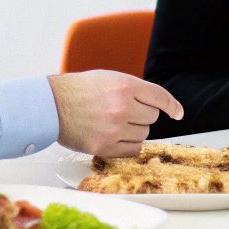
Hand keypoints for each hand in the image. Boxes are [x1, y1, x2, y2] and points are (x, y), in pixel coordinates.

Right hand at [48, 70, 183, 156]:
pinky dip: (128, 145)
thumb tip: (159, 104)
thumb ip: (133, 89)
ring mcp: (113, 129)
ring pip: (143, 135)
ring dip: (134, 130)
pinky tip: (114, 136)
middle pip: (152, 117)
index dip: (172, 106)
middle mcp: (122, 107)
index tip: (178, 113)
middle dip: (142, 115)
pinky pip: (132, 150)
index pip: (159, 97)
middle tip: (122, 111)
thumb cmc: (78, 90)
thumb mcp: (108, 79)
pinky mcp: (104, 147)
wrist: (51, 105)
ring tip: (113, 122)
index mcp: (124, 86)